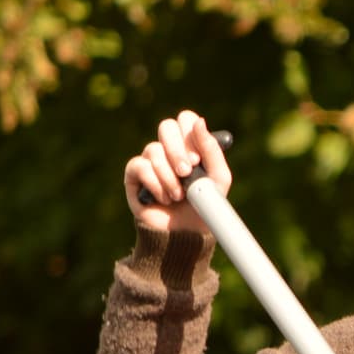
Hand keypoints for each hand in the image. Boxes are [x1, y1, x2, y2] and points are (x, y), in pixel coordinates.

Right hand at [122, 111, 230, 232]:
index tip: (197, 158)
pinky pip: (140, 166)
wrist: (187, 235)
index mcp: (190, 145)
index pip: (185, 119)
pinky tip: (164, 199)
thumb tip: (199, 122)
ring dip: (170, 177)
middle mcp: (168, 149)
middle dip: (178, 150)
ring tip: (179, 196)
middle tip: (187, 172)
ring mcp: (150, 161)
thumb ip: (212, 149)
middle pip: (166, 127)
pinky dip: (156, 184)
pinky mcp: (134, 175)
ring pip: (153, 150)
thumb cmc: (205, 206)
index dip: (190, 133)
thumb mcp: (218, 179)